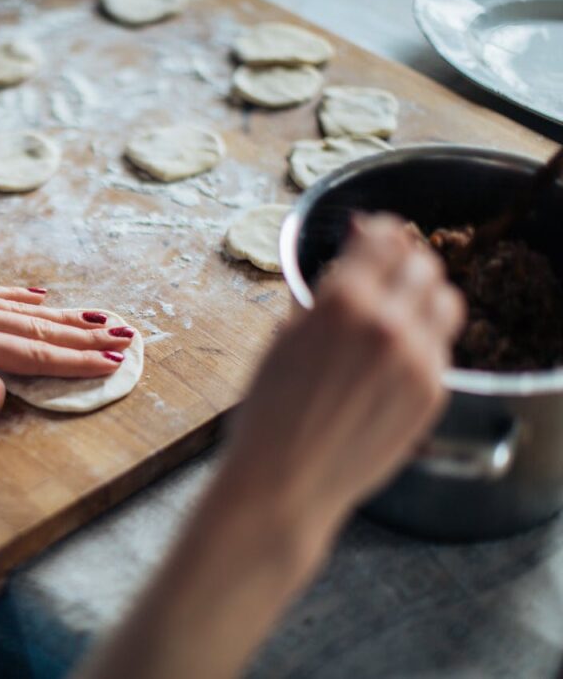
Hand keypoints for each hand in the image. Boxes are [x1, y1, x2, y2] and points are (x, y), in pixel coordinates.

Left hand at [0, 284, 134, 415]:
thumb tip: (2, 394)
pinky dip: (22, 296)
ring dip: (65, 315)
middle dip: (85, 335)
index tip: (114, 364)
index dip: (75, 361)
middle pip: (38, 328)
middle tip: (129, 338)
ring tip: (102, 317)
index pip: (32, 355)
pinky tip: (40, 295)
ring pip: (22, 309)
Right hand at [226, 213, 465, 526]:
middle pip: (423, 265)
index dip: (378, 232)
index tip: (372, 236)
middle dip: (403, 261)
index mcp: (343, 301)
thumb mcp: (281, 338)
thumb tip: (342, 267)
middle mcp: (389, 324)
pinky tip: (395, 354)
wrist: (283, 482)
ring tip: (401, 309)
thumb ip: (320, 297)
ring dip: (425, 296)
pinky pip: (441, 348)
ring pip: (446, 302)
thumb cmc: (268, 414)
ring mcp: (418, 361)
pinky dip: (424, 340)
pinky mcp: (432, 395)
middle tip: (386, 272)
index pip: (386, 238)